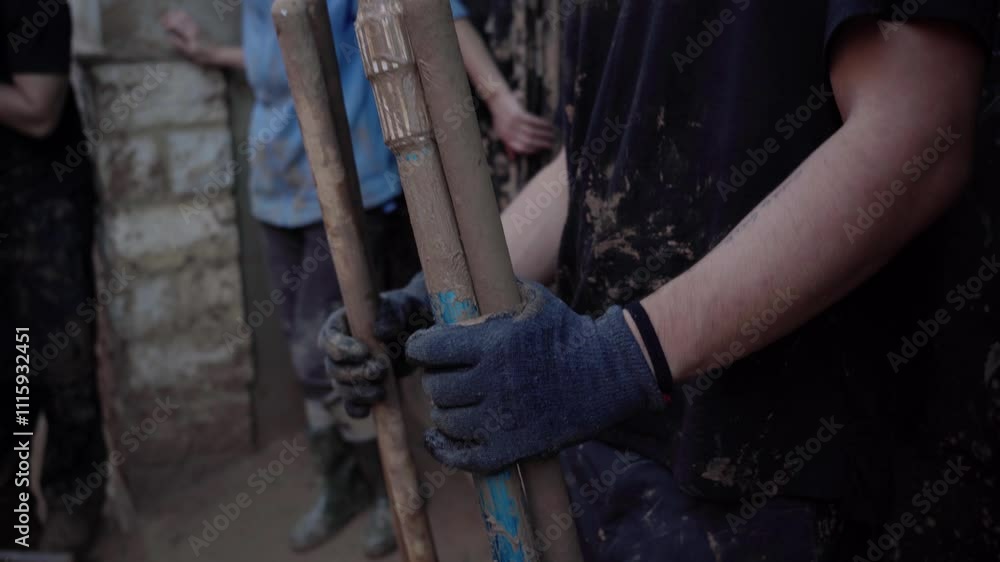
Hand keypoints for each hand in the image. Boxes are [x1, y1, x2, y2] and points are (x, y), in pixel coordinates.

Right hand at [160, 10, 212, 63]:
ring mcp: (196, 25)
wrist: (217, 53)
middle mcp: (192, 27)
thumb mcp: (190, 53)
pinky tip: (177, 19)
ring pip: (183, 15)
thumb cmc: (203, 55)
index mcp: (188, 33)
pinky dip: (181, 15)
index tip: (162, 25)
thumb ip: (179, 44)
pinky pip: (188, 17)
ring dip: (174, 15)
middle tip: (162, 21)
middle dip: (169, 17)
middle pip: (178, 17)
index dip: (167, 23)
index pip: (175, 24)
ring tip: (168, 19)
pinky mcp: (198, 26)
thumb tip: (169, 37)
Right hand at [319, 273, 432, 417]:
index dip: (341, 348)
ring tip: (381, 392)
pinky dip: (357, 409)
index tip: (364, 352)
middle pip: (334, 368)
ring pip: (341, 388)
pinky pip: (350, 404)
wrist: (419, 331)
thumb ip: (391, 314)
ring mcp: (348, 372)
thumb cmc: (405, 312)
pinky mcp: (360, 389)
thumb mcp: (402, 307)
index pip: (329, 339)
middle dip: (354, 373)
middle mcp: (338, 351)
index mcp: (340, 325)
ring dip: (358, 392)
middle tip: (379, 371)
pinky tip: (369, 410)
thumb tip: (379, 332)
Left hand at [406, 282, 662, 472]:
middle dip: (434, 379)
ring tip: (451, 401)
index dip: (419, 348)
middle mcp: (493, 381)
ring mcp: (502, 418)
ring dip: (443, 410)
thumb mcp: (533, 300)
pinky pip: (464, 456)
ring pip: (446, 420)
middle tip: (442, 375)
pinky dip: (444, 448)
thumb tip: (464, 283)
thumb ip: (496, 289)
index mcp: (493, 343)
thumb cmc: (567, 333)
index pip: (430, 349)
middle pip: (436, 386)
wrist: (608, 375)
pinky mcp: (513, 447)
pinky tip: (438, 437)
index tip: (421, 349)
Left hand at [487, 91, 554, 155]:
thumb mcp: (500, 131)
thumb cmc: (500, 116)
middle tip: (550, 144)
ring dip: (544, 134)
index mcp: (505, 138)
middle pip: (528, 142)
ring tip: (552, 135)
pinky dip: (543, 124)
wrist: (496, 99)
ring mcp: (514, 123)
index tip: (540, 150)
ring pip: (532, 132)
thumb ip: (507, 144)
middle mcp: (509, 132)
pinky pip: (533, 122)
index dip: (532, 150)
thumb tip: (513, 157)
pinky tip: (549, 125)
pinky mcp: (518, 114)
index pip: (520, 148)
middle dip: (541, 144)